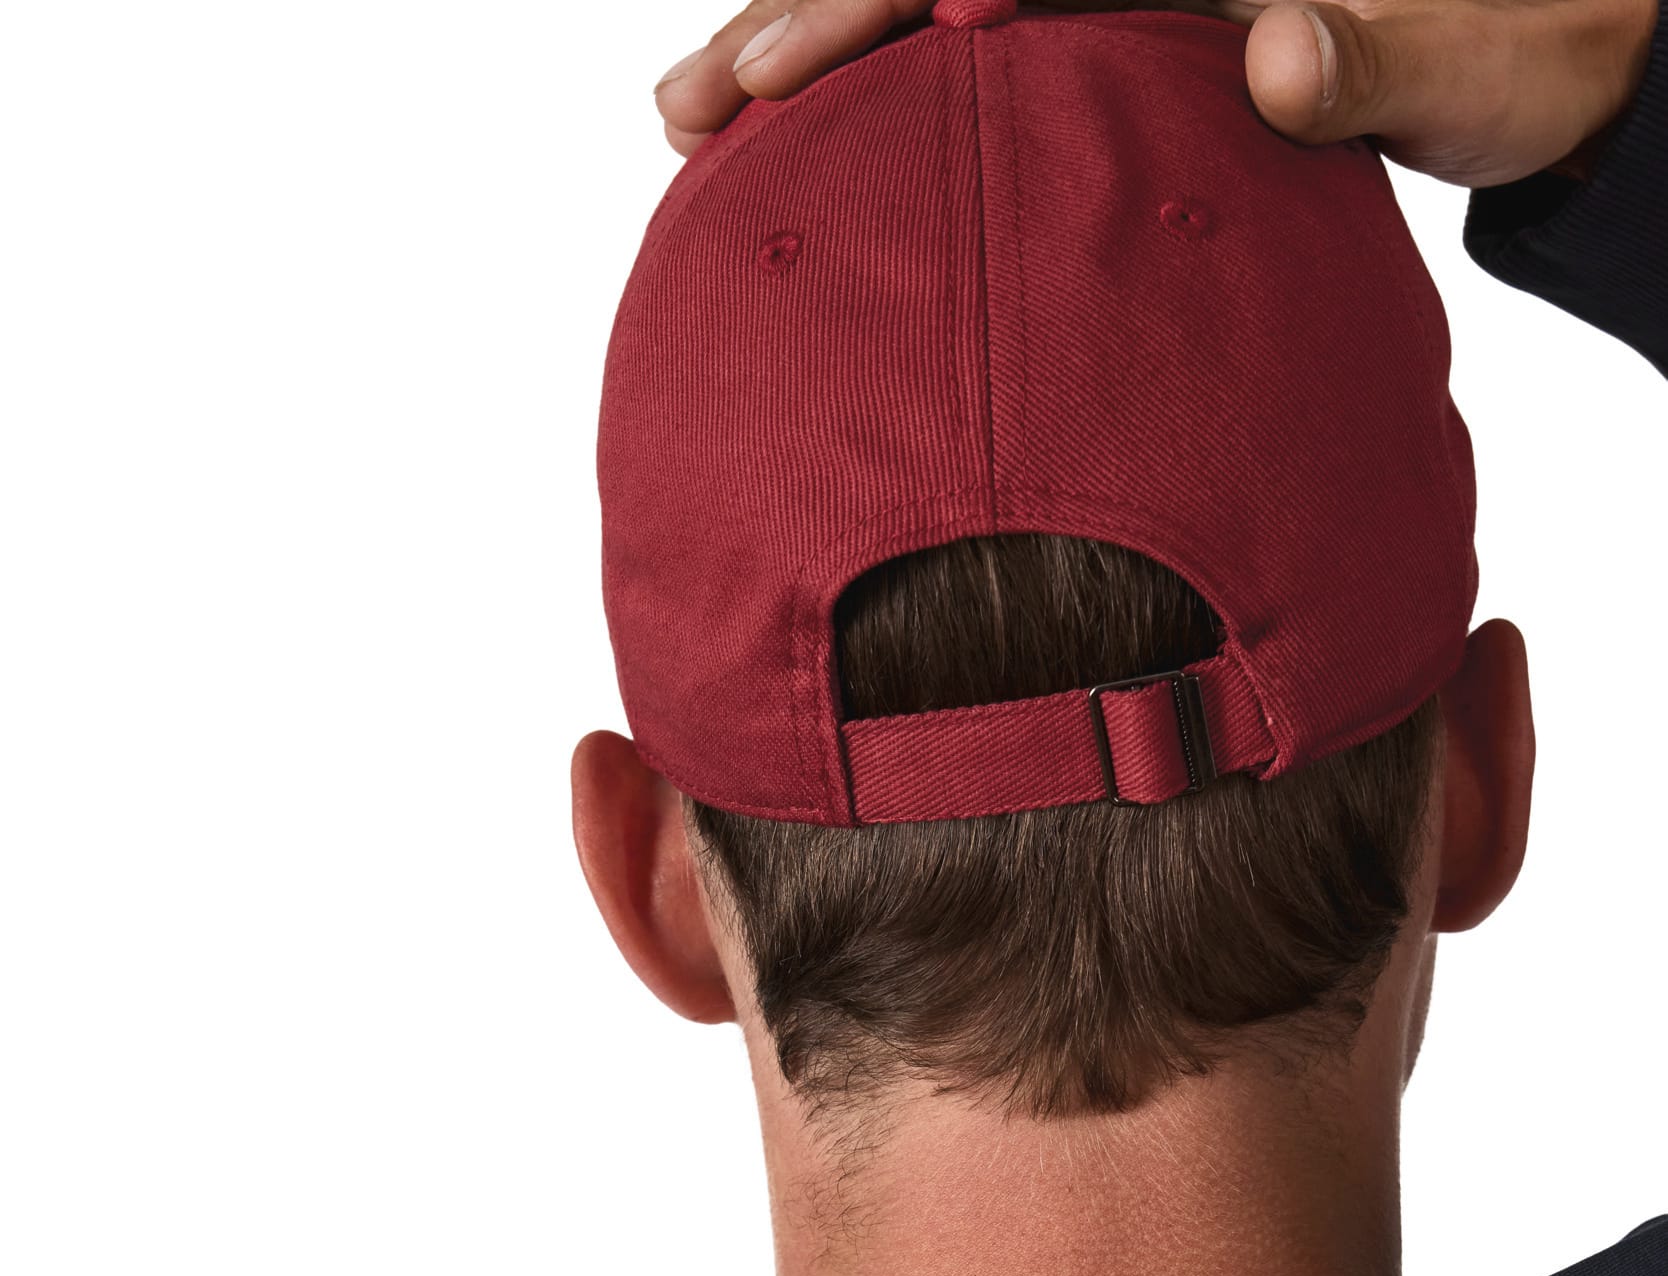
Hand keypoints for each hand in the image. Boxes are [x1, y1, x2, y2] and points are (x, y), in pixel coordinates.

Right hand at [652, 0, 1659, 189]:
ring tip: (689, 136)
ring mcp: (1112, 3)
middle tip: (688, 114)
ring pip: (933, 17)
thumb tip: (1282, 60)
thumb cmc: (1504, 56)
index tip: (785, 68)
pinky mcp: (1108, 57)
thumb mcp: (1456, 65)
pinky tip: (791, 158)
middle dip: (801, 25)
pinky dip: (879, 111)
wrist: (1530, 69)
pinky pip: (969, 74)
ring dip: (808, 67)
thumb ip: (1371, 62)